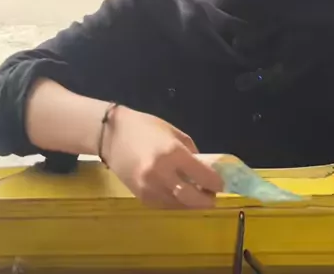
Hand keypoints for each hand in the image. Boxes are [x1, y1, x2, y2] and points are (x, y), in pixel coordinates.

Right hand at [102, 106, 222, 208]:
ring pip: (179, 205)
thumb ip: (191, 152)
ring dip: (192, 203)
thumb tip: (204, 169)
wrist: (112, 136)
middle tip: (212, 195)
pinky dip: (177, 203)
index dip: (215, 182)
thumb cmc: (145, 128)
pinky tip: (181, 195)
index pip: (202, 176)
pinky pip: (165, 205)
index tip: (221, 183)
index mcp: (172, 153)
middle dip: (207, 199)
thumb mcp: (173, 133)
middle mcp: (162, 174)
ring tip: (198, 195)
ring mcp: (150, 188)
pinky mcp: (141, 197)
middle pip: (192, 198)